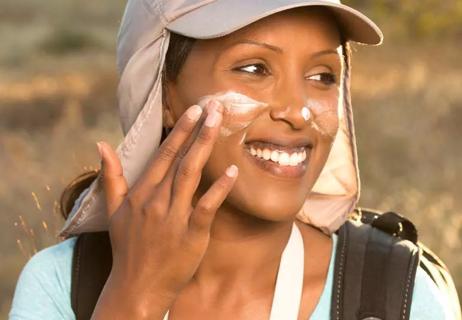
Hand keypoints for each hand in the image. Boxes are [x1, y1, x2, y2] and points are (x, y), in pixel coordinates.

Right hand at [92, 101, 237, 318]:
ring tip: (218, 123)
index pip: (163, 154)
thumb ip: (110, 176)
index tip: (193, 109)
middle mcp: (157, 200)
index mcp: (141, 192)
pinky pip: (207, 206)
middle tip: (213, 106)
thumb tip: (101, 144)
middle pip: (180, 158)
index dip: (179, 130)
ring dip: (205, 146)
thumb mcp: (113, 210)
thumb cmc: (127, 247)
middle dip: (197, 129)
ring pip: (191, 174)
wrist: (136, 286)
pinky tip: (232, 169)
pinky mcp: (191, 234)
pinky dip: (219, 188)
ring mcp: (174, 217)